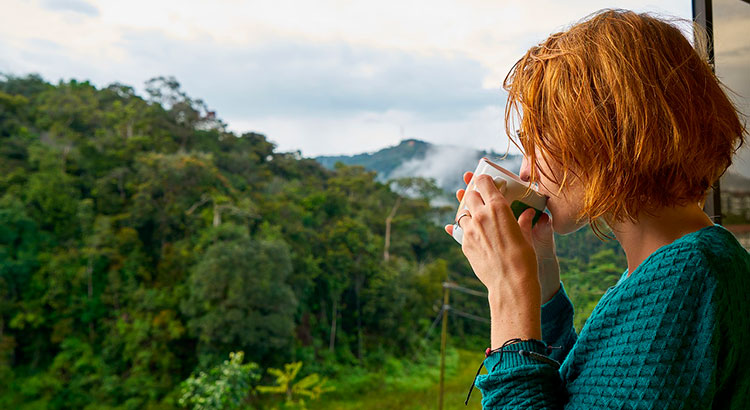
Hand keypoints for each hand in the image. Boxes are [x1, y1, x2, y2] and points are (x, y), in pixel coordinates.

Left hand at [446, 172, 560, 303]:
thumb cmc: (524, 259)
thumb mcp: (526, 236)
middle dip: (475, 195)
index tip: (487, 181)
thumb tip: (528, 214)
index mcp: (498, 207)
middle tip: (483, 200)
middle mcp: (480, 215)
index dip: (484, 180)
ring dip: (469, 213)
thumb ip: (523, 221)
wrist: (510, 283)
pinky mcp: (464, 244)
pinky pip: (460, 231)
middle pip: (470, 195)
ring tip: (478, 219)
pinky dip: (466, 230)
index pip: (484, 182)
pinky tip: (474, 234)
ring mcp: (469, 230)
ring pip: (463, 213)